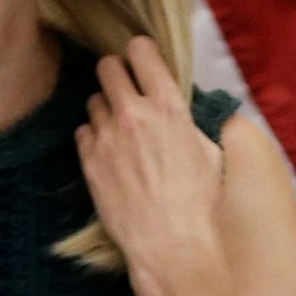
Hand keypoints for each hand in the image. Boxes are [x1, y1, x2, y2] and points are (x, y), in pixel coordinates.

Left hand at [75, 36, 228, 293]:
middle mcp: (134, 114)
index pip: (142, 52)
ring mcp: (107, 136)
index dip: (141, 51)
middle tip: (125, 88)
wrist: (172, 244)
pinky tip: (110, 153)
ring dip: (106, 108)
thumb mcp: (213, 155)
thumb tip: (191, 114)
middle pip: (107, 67)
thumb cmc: (201, 204)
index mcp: (169, 107)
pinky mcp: (89, 160)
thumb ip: (194, 125)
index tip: (143, 58)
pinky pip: (83, 131)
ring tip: (120, 129)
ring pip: (93, 100)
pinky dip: (94, 136)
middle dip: (116, 72)